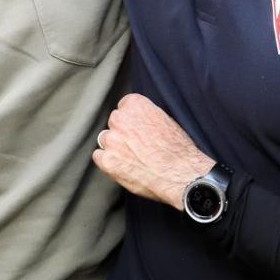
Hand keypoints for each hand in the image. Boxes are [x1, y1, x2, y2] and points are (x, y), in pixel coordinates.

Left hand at [92, 94, 213, 209]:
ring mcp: (111, 140)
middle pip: (114, 123)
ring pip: (106, 140)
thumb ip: (145, 117)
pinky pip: (99, 157)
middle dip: (123, 133)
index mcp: (135, 105)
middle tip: (139, 146)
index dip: (133, 120)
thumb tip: (138, 121)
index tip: (139, 130)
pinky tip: (124, 167)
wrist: (180, 174)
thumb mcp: (165, 121)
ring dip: (116, 148)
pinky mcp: (107, 160)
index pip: (125, 107)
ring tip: (135, 159)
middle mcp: (119, 118)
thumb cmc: (178, 150)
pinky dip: (109, 162)